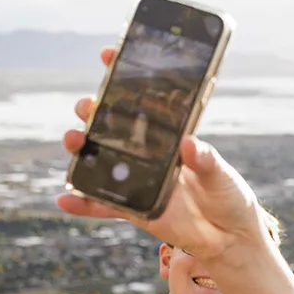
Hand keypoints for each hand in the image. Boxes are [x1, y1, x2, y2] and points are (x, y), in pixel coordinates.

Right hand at [58, 47, 274, 264]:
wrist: (229, 237)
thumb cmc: (228, 197)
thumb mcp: (222, 174)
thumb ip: (206, 160)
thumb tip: (189, 145)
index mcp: (170, 137)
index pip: (144, 101)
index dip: (125, 77)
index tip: (109, 56)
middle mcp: (148, 155)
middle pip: (112, 127)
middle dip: (94, 112)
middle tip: (88, 105)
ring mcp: (137, 181)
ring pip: (100, 161)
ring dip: (82, 149)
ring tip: (74, 140)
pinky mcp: (134, 209)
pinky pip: (103, 205)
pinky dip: (83, 203)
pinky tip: (64, 198)